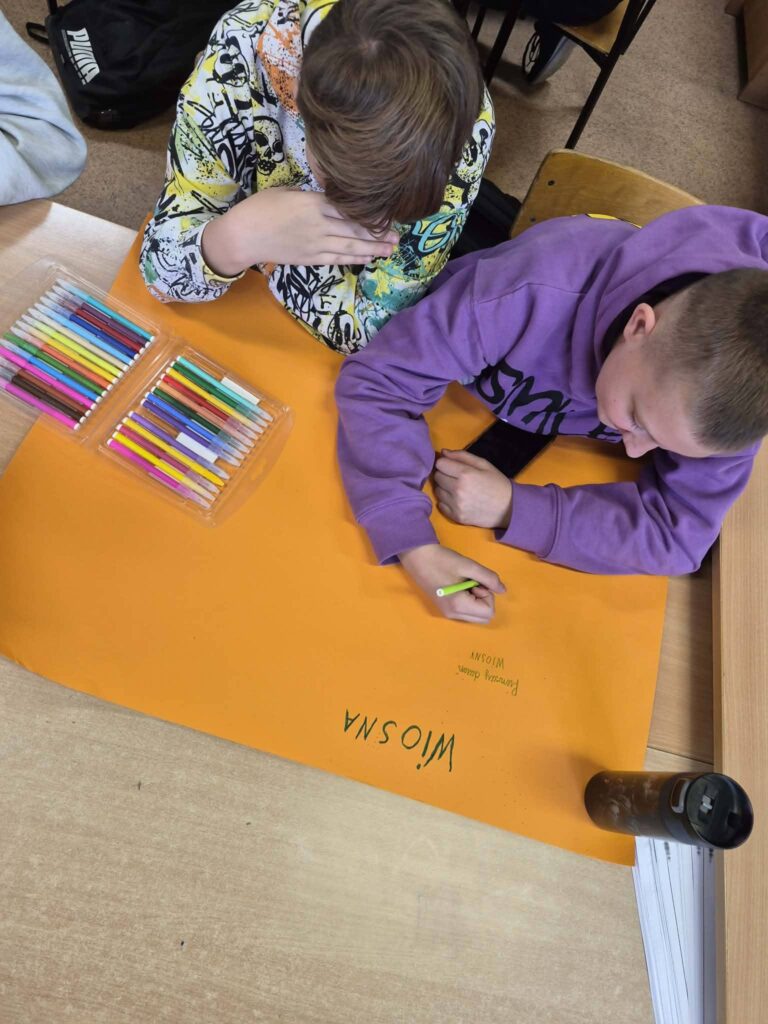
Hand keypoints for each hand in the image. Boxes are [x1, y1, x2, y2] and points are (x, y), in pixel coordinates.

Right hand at [201, 188, 398, 275]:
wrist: (242, 236)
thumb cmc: (259, 208)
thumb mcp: (286, 191)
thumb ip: (309, 195)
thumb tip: (327, 198)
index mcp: (313, 202)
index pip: (349, 208)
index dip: (370, 214)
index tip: (387, 214)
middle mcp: (319, 224)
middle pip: (355, 229)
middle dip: (378, 234)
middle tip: (398, 236)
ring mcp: (315, 244)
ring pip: (350, 247)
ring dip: (372, 249)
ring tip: (390, 250)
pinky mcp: (310, 258)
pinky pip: (337, 259)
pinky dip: (354, 259)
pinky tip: (368, 258)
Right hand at [399, 543, 505, 623]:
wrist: (416, 556)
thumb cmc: (441, 560)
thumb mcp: (468, 566)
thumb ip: (489, 578)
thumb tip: (503, 590)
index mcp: (459, 606)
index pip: (489, 612)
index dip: (488, 595)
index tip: (475, 582)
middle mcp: (453, 615)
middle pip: (484, 617)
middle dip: (484, 599)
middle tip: (471, 582)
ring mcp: (448, 613)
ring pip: (476, 615)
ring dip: (476, 599)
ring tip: (463, 582)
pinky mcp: (445, 608)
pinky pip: (466, 610)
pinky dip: (468, 600)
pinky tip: (458, 585)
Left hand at [434, 449, 512, 528]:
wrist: (509, 508)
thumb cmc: (497, 483)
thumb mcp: (484, 464)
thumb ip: (462, 456)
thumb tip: (443, 452)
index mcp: (465, 474)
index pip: (440, 464)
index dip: (445, 463)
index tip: (452, 466)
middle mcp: (458, 490)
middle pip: (437, 477)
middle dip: (444, 475)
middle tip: (457, 478)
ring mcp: (456, 505)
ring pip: (437, 491)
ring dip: (444, 488)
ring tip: (458, 489)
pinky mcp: (456, 517)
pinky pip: (440, 505)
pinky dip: (446, 501)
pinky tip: (458, 500)